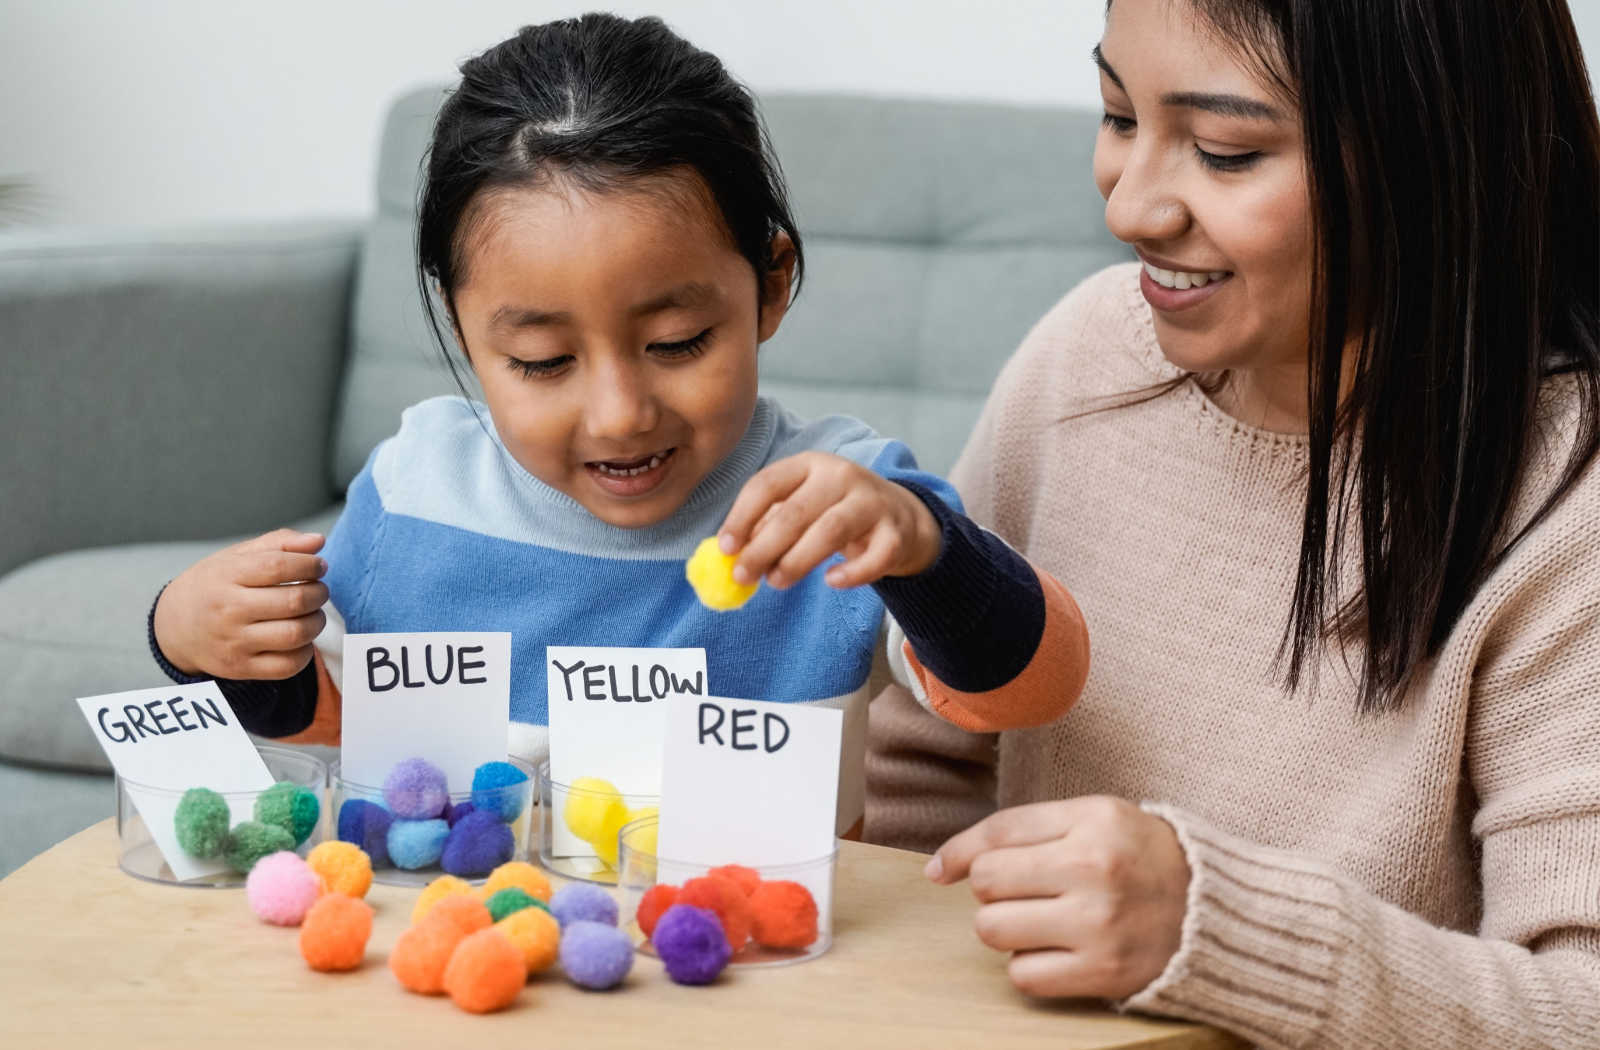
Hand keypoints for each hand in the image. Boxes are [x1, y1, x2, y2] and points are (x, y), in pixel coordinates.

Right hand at [152, 529, 328, 679]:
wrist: (173, 627)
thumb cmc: (215, 585)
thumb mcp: (237, 556)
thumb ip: (279, 543)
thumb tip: (318, 541)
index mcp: (226, 576)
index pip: (278, 566)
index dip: (309, 565)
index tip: (318, 566)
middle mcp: (228, 610)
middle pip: (294, 601)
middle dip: (319, 593)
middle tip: (318, 590)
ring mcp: (233, 642)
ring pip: (295, 634)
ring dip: (316, 621)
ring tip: (313, 613)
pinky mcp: (240, 668)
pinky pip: (287, 666)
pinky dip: (305, 652)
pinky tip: (300, 639)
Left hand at [718, 451, 940, 589]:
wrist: (901, 517)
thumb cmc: (837, 512)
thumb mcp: (803, 506)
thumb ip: (769, 526)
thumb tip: (731, 555)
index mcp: (809, 464)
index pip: (767, 484)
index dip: (742, 516)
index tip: (725, 548)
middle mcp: (841, 476)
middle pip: (795, 511)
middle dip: (763, 547)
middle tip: (743, 576)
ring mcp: (872, 502)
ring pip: (830, 530)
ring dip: (797, 560)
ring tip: (776, 582)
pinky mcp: (896, 532)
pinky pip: (875, 556)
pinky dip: (853, 572)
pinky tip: (832, 582)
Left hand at [926, 796, 1190, 999]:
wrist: (1212, 910)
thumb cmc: (1140, 858)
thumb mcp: (1095, 818)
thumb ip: (1023, 829)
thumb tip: (941, 867)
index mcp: (1092, 821)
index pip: (998, 831)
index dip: (958, 852)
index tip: (940, 871)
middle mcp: (1094, 869)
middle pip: (988, 881)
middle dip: (992, 889)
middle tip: (1024, 891)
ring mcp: (1099, 924)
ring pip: (994, 929)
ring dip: (1004, 928)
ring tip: (1039, 920)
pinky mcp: (1104, 972)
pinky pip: (1022, 975)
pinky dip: (1028, 966)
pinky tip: (1055, 950)